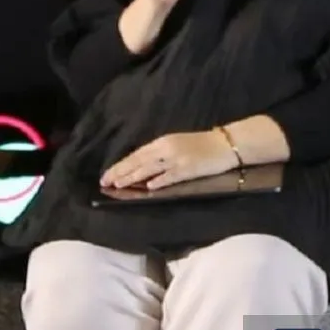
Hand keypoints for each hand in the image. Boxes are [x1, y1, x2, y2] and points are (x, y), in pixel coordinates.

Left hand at [100, 130, 237, 189]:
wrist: (225, 144)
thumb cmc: (200, 145)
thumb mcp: (175, 144)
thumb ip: (159, 154)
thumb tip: (139, 167)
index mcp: (162, 142)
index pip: (136, 155)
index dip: (121, 165)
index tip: (107, 174)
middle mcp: (166, 149)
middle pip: (139, 161)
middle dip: (121, 172)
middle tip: (105, 181)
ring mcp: (177, 159)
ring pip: (150, 169)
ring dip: (133, 177)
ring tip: (119, 184)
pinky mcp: (189, 169)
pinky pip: (171, 176)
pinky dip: (159, 181)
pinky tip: (148, 187)